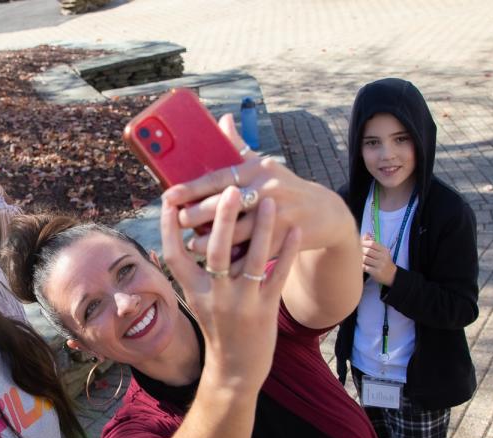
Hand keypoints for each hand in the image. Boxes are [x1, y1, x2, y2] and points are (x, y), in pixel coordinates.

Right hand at [161, 186, 300, 392]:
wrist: (235, 368)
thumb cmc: (216, 327)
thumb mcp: (198, 298)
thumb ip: (194, 269)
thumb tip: (189, 231)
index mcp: (193, 291)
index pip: (175, 254)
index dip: (170, 228)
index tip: (170, 201)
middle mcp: (214, 296)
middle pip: (216, 251)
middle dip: (223, 218)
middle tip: (231, 189)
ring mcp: (240, 304)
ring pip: (251, 260)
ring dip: (261, 227)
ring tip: (269, 200)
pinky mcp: (265, 310)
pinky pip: (278, 275)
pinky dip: (287, 251)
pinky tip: (295, 230)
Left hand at [165, 114, 351, 257]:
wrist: (324, 212)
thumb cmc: (284, 187)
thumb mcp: (264, 166)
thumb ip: (239, 147)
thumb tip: (222, 120)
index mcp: (257, 169)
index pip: (218, 177)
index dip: (191, 187)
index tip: (168, 195)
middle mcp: (269, 188)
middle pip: (224, 203)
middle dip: (197, 214)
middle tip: (177, 221)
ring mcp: (278, 214)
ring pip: (237, 231)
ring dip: (211, 240)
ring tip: (191, 245)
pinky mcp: (286, 238)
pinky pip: (254, 250)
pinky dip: (234, 257)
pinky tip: (217, 262)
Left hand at [361, 233, 396, 285]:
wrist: (392, 275)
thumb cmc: (383, 261)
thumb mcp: (381, 251)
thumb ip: (373, 243)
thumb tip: (366, 234)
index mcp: (384, 250)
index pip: (372, 243)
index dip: (363, 243)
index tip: (357, 245)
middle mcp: (383, 257)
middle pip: (367, 251)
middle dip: (360, 251)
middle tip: (354, 253)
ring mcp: (380, 265)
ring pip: (365, 259)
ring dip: (359, 259)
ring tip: (356, 259)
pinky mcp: (376, 272)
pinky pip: (365, 267)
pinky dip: (360, 266)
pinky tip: (359, 266)